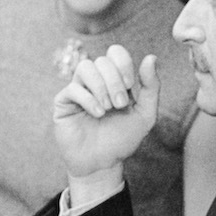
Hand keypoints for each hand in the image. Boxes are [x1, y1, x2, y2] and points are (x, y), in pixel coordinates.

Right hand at [52, 45, 158, 187]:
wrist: (103, 163)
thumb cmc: (122, 138)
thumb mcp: (145, 114)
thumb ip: (151, 87)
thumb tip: (151, 57)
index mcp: (114, 79)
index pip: (115, 52)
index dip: (123, 64)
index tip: (130, 86)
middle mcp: (96, 81)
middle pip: (102, 60)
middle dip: (115, 81)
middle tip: (120, 104)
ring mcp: (79, 90)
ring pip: (85, 67)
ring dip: (101, 87)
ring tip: (107, 109)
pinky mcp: (64, 102)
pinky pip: (73, 88)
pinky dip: (88, 99)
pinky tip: (97, 114)